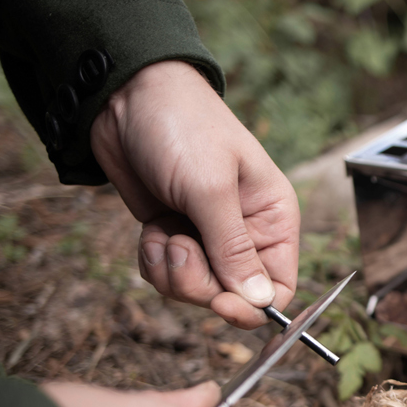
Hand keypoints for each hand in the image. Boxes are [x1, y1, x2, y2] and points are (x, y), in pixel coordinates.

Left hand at [90, 61, 299, 329]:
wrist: (127, 99)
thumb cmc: (182, 127)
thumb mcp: (210, 188)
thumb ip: (233, 248)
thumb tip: (261, 301)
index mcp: (272, 218)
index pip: (279, 288)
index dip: (250, 308)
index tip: (218, 304)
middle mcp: (244, 234)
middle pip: (229, 297)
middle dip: (195, 280)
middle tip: (179, 243)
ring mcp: (206, 239)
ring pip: (192, 291)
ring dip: (169, 269)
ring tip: (163, 227)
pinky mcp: (174, 238)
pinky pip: (165, 278)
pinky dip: (153, 260)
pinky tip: (151, 227)